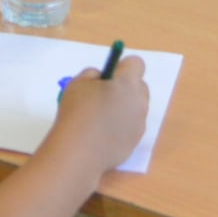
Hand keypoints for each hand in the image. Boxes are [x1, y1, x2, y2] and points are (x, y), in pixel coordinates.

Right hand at [54, 54, 150, 171]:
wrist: (80, 152)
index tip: (107, 76)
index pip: (136, 63)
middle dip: (125, 87)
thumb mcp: (78, 83)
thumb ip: (93, 75)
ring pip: (135, 108)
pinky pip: (130, 127)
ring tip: (100, 119)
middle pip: (139, 86)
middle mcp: (139, 102)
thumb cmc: (77, 112)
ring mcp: (139, 124)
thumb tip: (101, 79)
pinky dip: (120, 127)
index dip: (122, 66)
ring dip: (123, 108)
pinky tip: (102, 135)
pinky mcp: (135, 143)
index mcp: (128, 83)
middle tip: (103, 96)